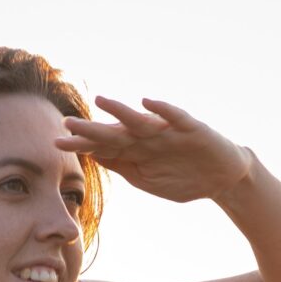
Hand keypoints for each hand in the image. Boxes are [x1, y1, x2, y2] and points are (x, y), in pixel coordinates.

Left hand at [59, 98, 252, 203]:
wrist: (223, 178)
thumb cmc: (185, 179)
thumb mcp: (149, 180)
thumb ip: (124, 167)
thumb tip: (94, 156)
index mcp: (136, 151)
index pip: (104, 146)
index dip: (82, 144)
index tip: (57, 143)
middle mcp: (148, 137)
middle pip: (115, 132)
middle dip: (92, 129)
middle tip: (67, 124)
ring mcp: (168, 131)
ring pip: (139, 121)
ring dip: (120, 110)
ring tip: (100, 101)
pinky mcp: (191, 128)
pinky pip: (174, 116)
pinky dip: (162, 110)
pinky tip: (147, 102)